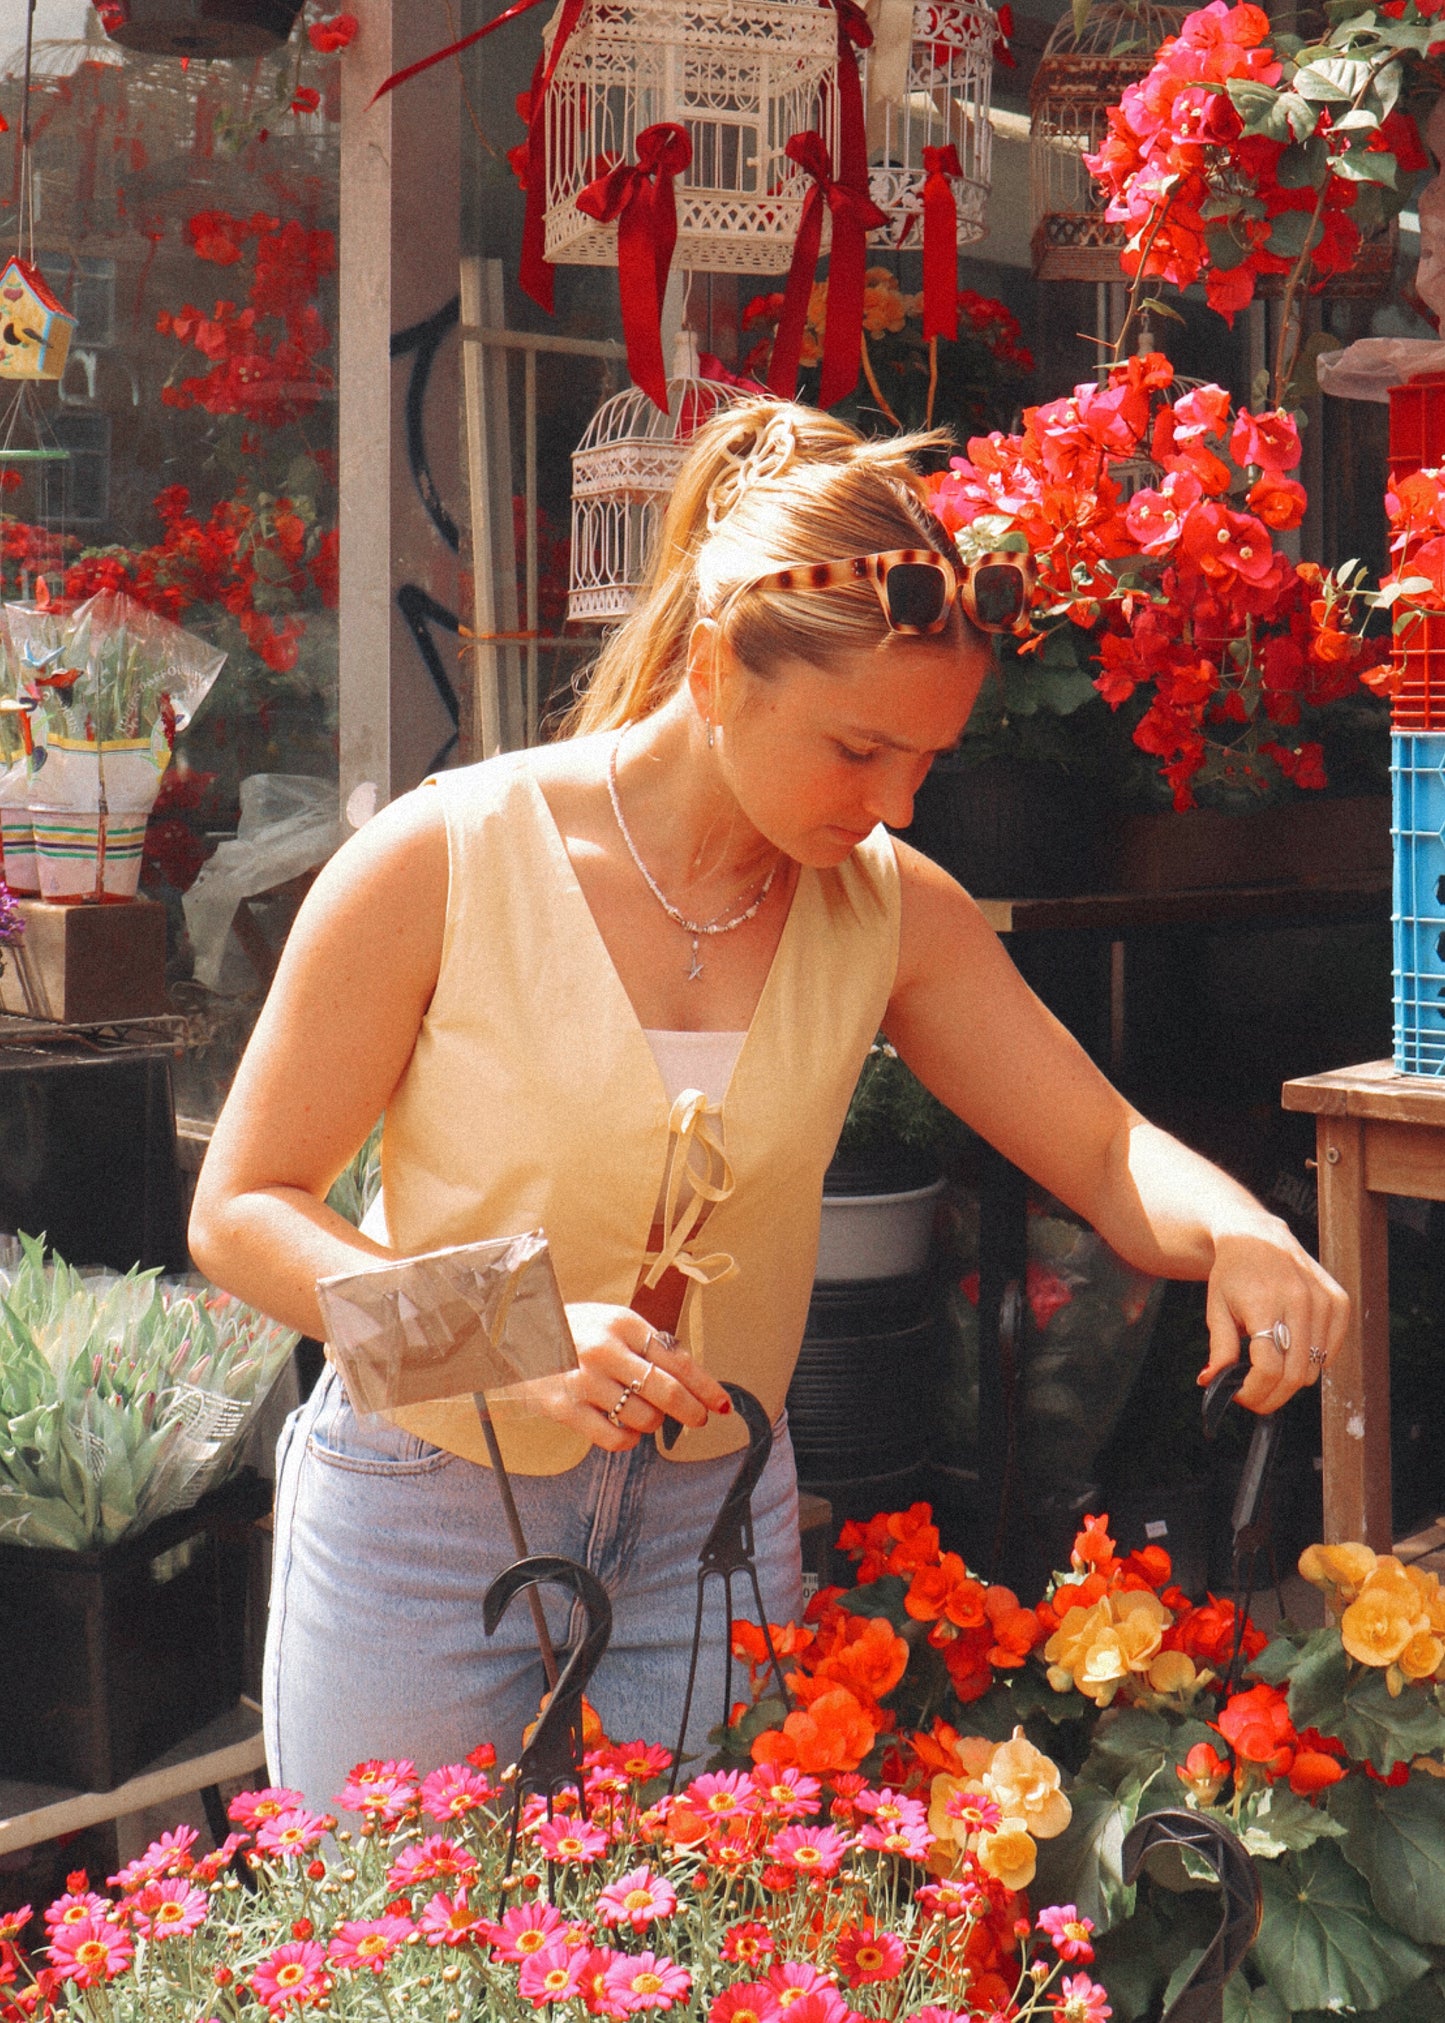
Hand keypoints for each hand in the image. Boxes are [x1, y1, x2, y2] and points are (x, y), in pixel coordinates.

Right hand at [547, 1303, 731, 1451]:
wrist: (512, 1335)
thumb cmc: (571, 1329)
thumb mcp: (609, 1322)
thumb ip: (646, 1344)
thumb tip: (688, 1376)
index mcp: (622, 1323)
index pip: (677, 1360)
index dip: (706, 1387)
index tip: (721, 1404)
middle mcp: (605, 1350)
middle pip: (667, 1392)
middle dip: (691, 1411)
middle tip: (698, 1419)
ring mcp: (584, 1380)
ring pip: (643, 1418)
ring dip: (654, 1424)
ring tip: (646, 1416)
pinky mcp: (565, 1408)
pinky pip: (615, 1438)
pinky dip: (630, 1440)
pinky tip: (627, 1430)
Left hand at [1197, 1216, 1349, 1412]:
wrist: (1258, 1236)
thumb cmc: (1233, 1273)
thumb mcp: (1216, 1308)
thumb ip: (1219, 1349)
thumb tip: (1212, 1384)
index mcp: (1264, 1301)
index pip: (1268, 1367)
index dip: (1253, 1392)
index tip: (1239, 1395)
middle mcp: (1300, 1301)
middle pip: (1294, 1374)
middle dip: (1272, 1396)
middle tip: (1254, 1396)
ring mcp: (1324, 1301)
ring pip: (1314, 1369)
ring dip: (1290, 1381)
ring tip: (1268, 1369)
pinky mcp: (1339, 1302)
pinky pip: (1330, 1353)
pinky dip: (1311, 1362)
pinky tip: (1290, 1351)